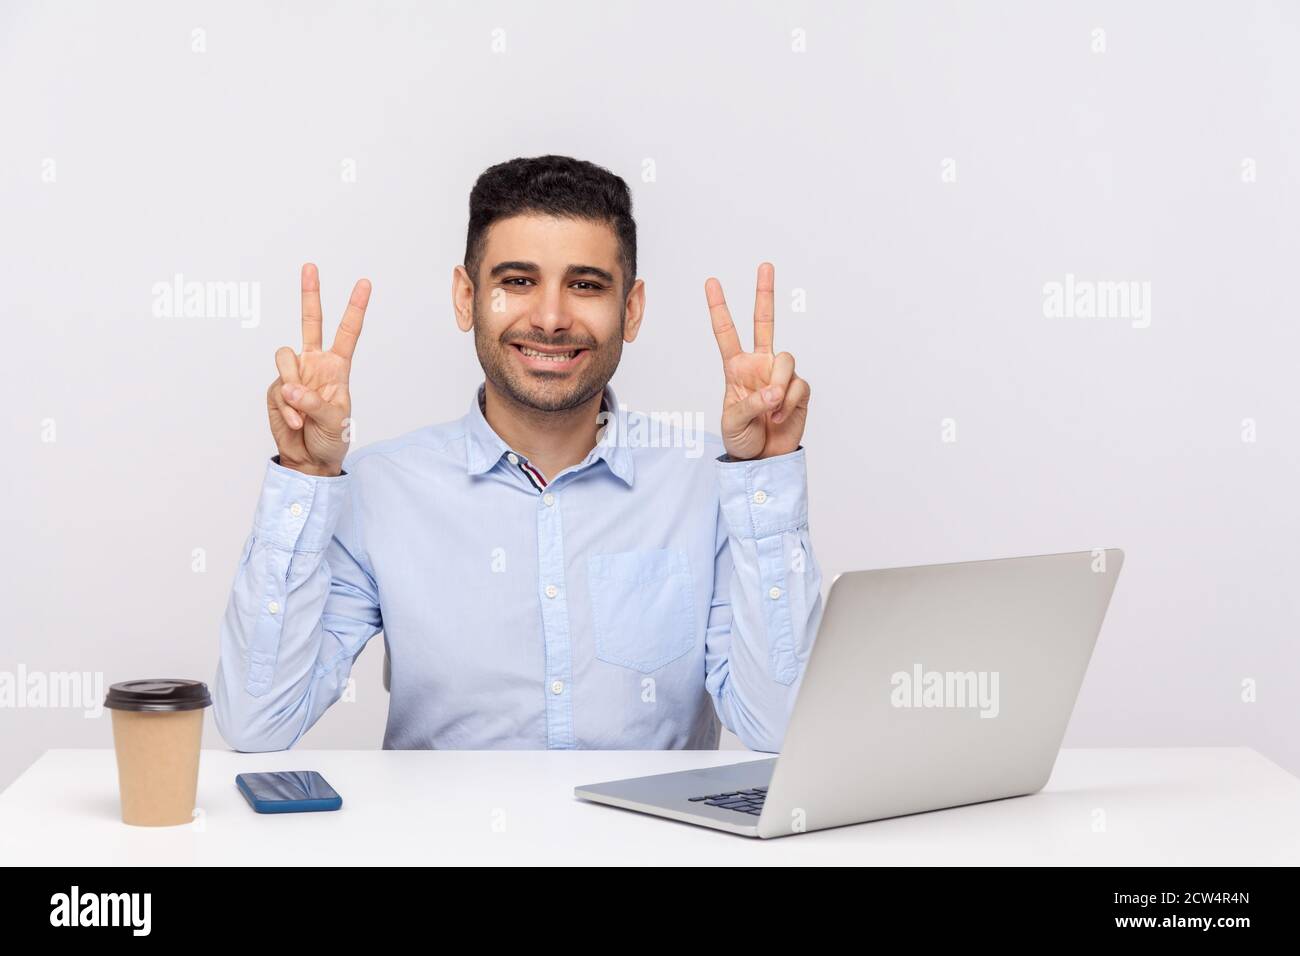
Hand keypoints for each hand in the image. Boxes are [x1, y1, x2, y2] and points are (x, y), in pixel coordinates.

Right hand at [266, 263, 370, 476]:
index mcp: (338, 367)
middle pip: (311, 322)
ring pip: (285, 357)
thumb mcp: (335, 421)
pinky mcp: (276, 388)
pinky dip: (287, 407)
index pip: (348, 332)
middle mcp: (315, 364)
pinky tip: (296, 421)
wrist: (310, 459)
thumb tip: (290, 387)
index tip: (364, 283)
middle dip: (310, 294)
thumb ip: (314, 401)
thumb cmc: (331, 439)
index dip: (356, 308)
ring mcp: (294, 374)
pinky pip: (278, 387)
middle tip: (310, 267)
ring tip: (303, 412)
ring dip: (293, 385)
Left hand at [706, 262, 809, 459]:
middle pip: (764, 322)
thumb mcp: (733, 422)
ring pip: (786, 359)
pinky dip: (789, 403)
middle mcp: (759, 364)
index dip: (719, 308)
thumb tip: (775, 391)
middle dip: (764, 293)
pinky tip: (781, 417)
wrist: (764, 459)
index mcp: (736, 367)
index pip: (726, 333)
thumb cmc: (742, 438)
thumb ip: (751, 404)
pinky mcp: (799, 389)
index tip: (712, 282)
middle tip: (765, 266)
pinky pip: (798, 385)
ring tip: (772, 408)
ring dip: (779, 384)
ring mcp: (780, 375)